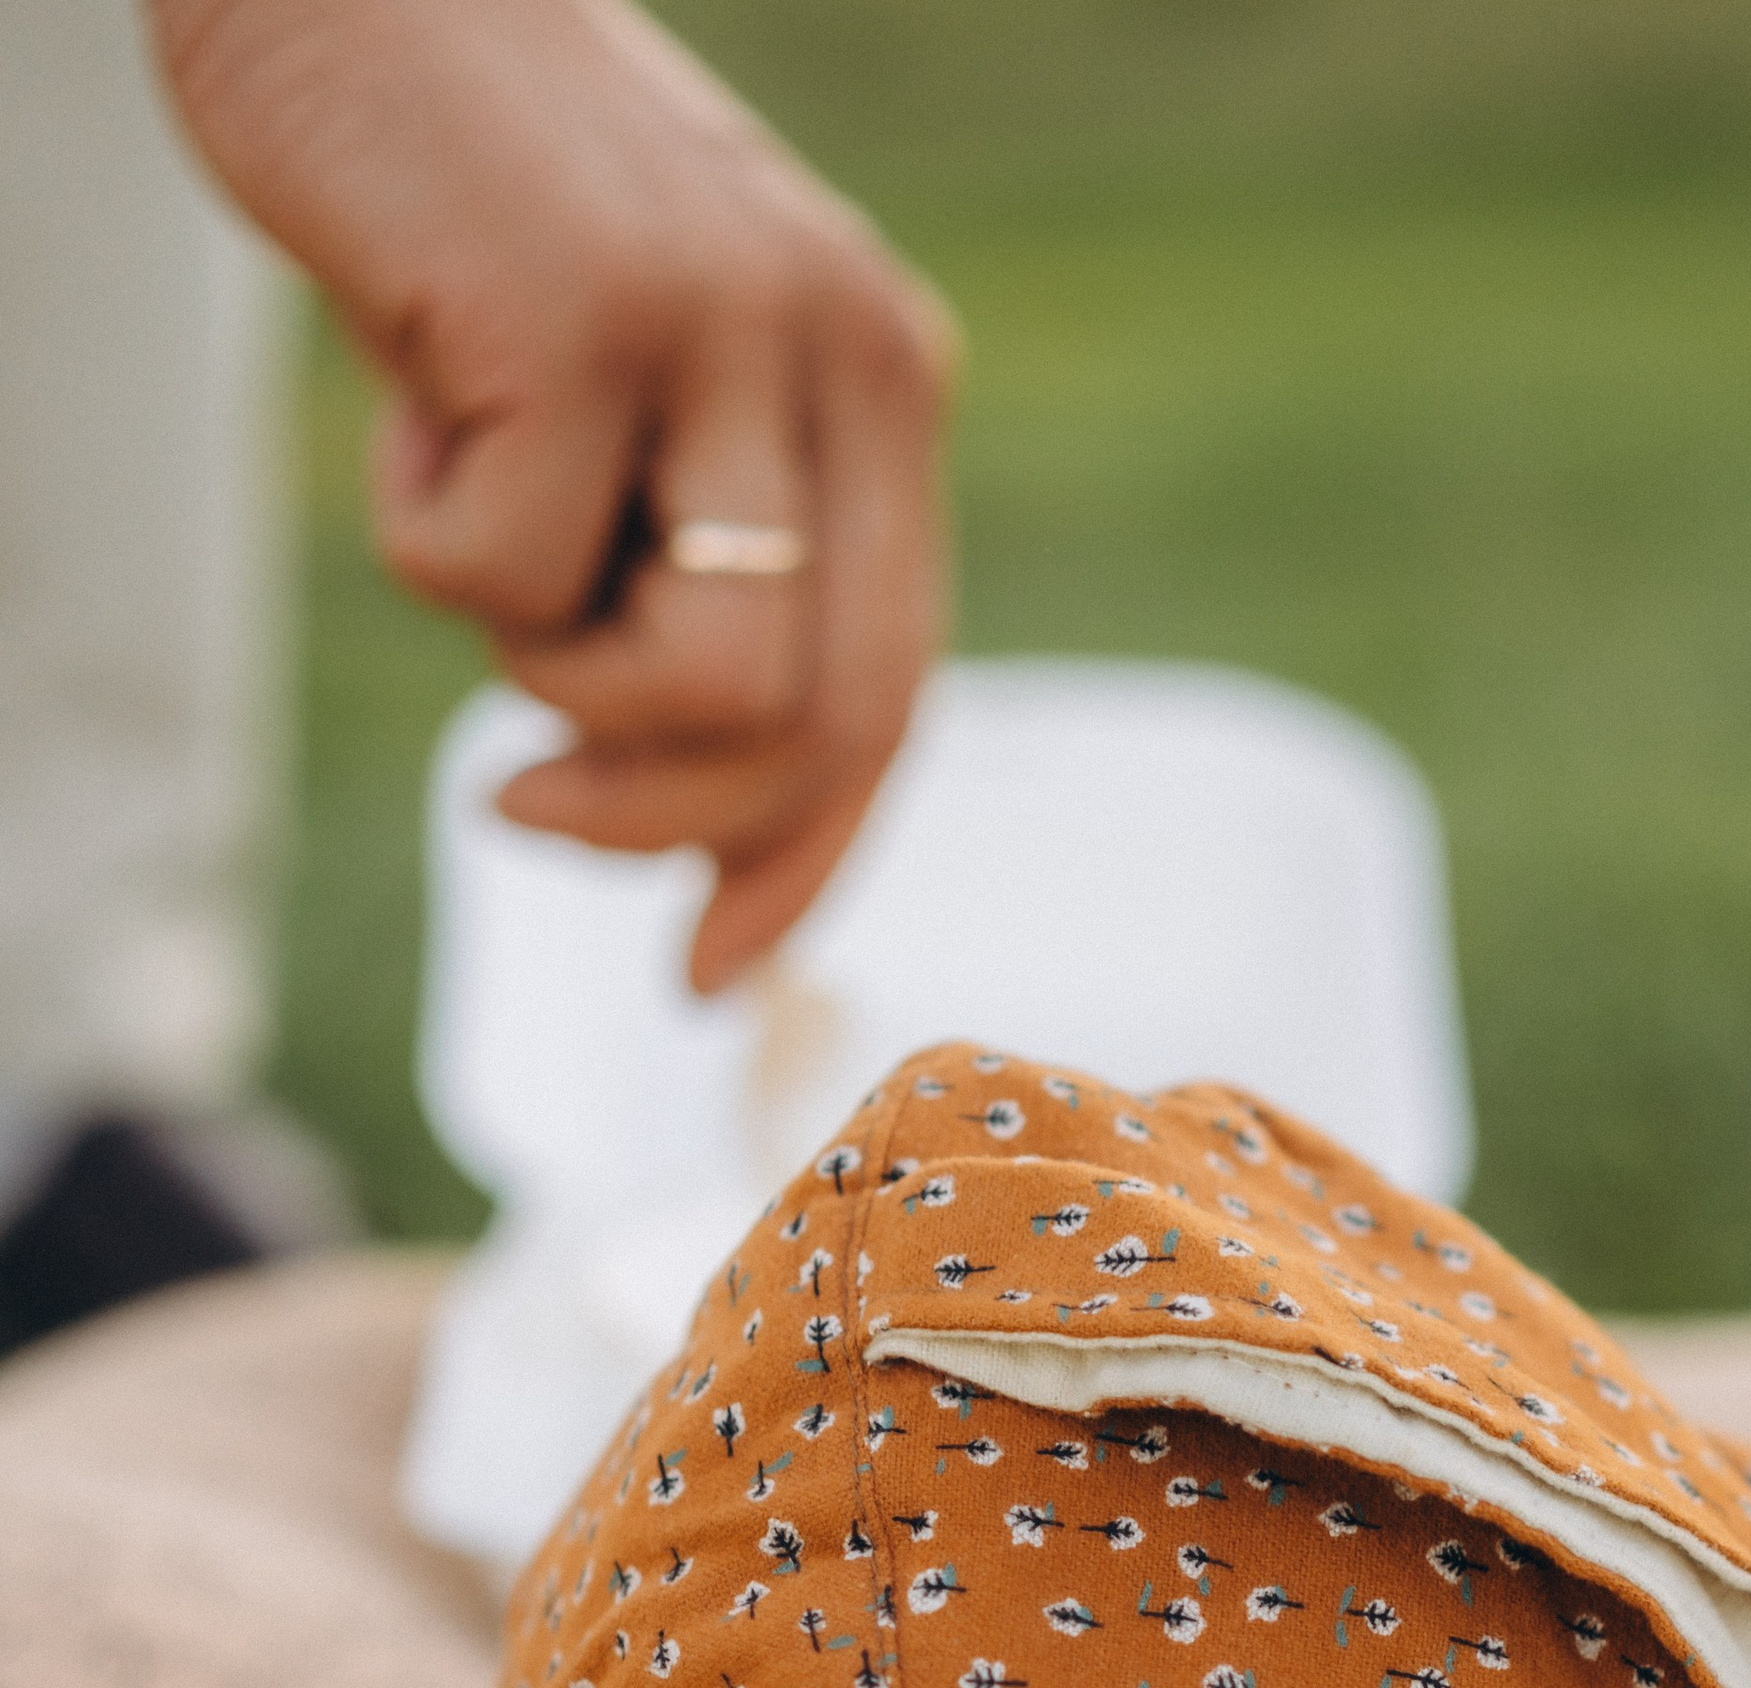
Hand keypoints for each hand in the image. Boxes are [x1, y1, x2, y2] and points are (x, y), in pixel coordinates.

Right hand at [153, 0, 953, 987]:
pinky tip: (407, 393)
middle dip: (664, 826)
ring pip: (689, 678)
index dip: (803, 860)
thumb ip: (703, 551)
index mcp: (881, 382)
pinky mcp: (584, 324)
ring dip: (544, 673)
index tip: (710, 969)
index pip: (891, 693)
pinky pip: (504, 574)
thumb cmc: (476, 202)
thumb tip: (695, 808)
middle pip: (811, 724)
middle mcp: (843, 353)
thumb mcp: (643, 389)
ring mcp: (726, 334)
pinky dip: (418, 526)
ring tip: (471, 515)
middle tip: (520, 810)